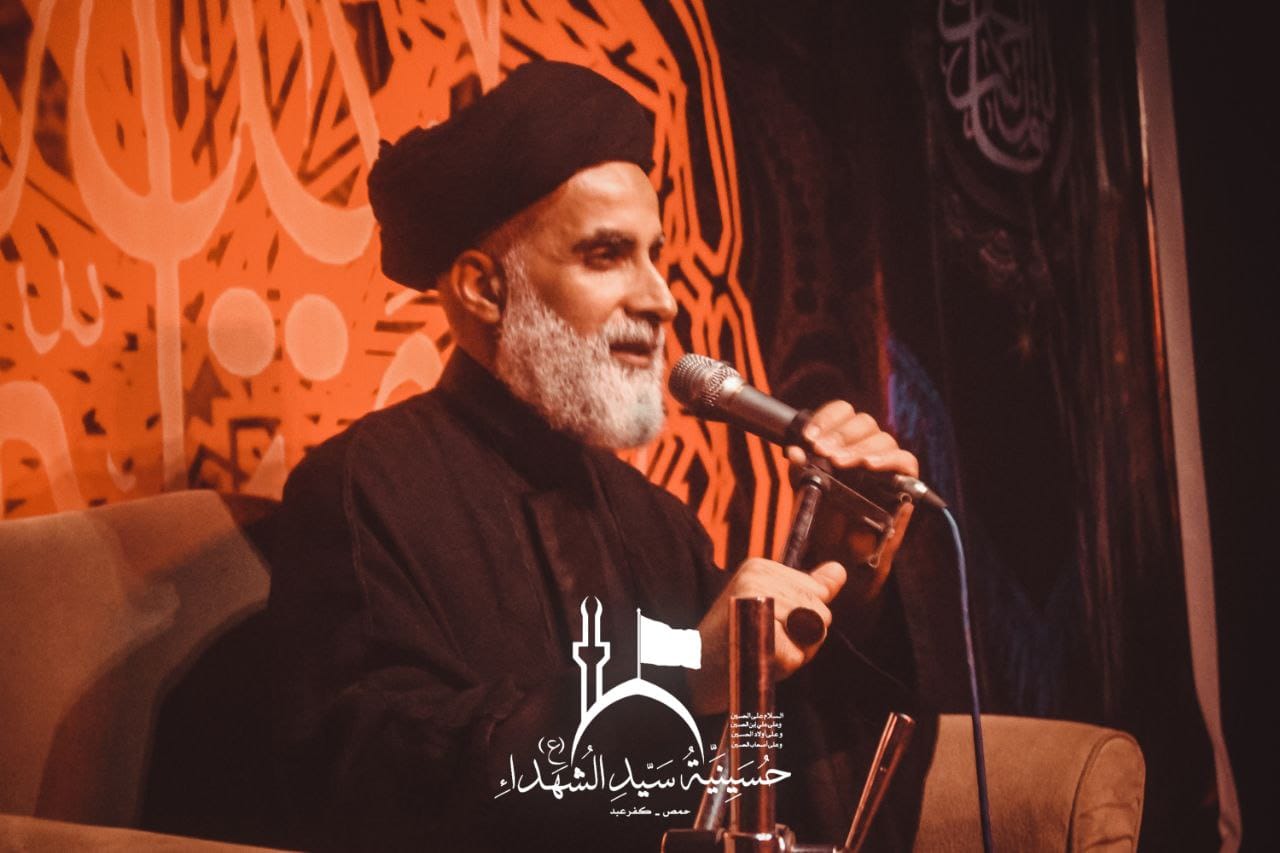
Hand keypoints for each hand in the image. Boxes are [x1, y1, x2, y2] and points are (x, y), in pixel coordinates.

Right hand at [686, 558, 845, 714]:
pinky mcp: (758, 630)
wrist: (689, 673)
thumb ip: (806, 590)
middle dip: (803, 638)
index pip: (818, 591)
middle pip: (820, 612)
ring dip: (794, 653)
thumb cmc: (732, 644)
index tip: (769, 625)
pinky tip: (755, 663)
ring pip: (813, 633)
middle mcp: (759, 576)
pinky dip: (783, 669)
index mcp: (761, 567)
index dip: (804, 619)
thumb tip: (839, 570)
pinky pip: (797, 656)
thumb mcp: (770, 608)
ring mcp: (757, 600)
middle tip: (764, 643)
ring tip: (760, 652)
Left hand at [786, 400, 918, 633]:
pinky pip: (905, 461)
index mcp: (842, 443)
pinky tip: (868, 466)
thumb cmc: (823, 523)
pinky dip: (888, 460)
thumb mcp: (806, 491)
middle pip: (863, 422)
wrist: (839, 558)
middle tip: (822, 452)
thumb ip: (799, 469)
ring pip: (882, 438)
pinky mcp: (905, 483)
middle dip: (840, 435)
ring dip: (858, 448)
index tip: (809, 437)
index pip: (842, 413)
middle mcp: (865, 449)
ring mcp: (886, 465)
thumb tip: (793, 450)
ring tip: (838, 464)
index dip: (827, 418)